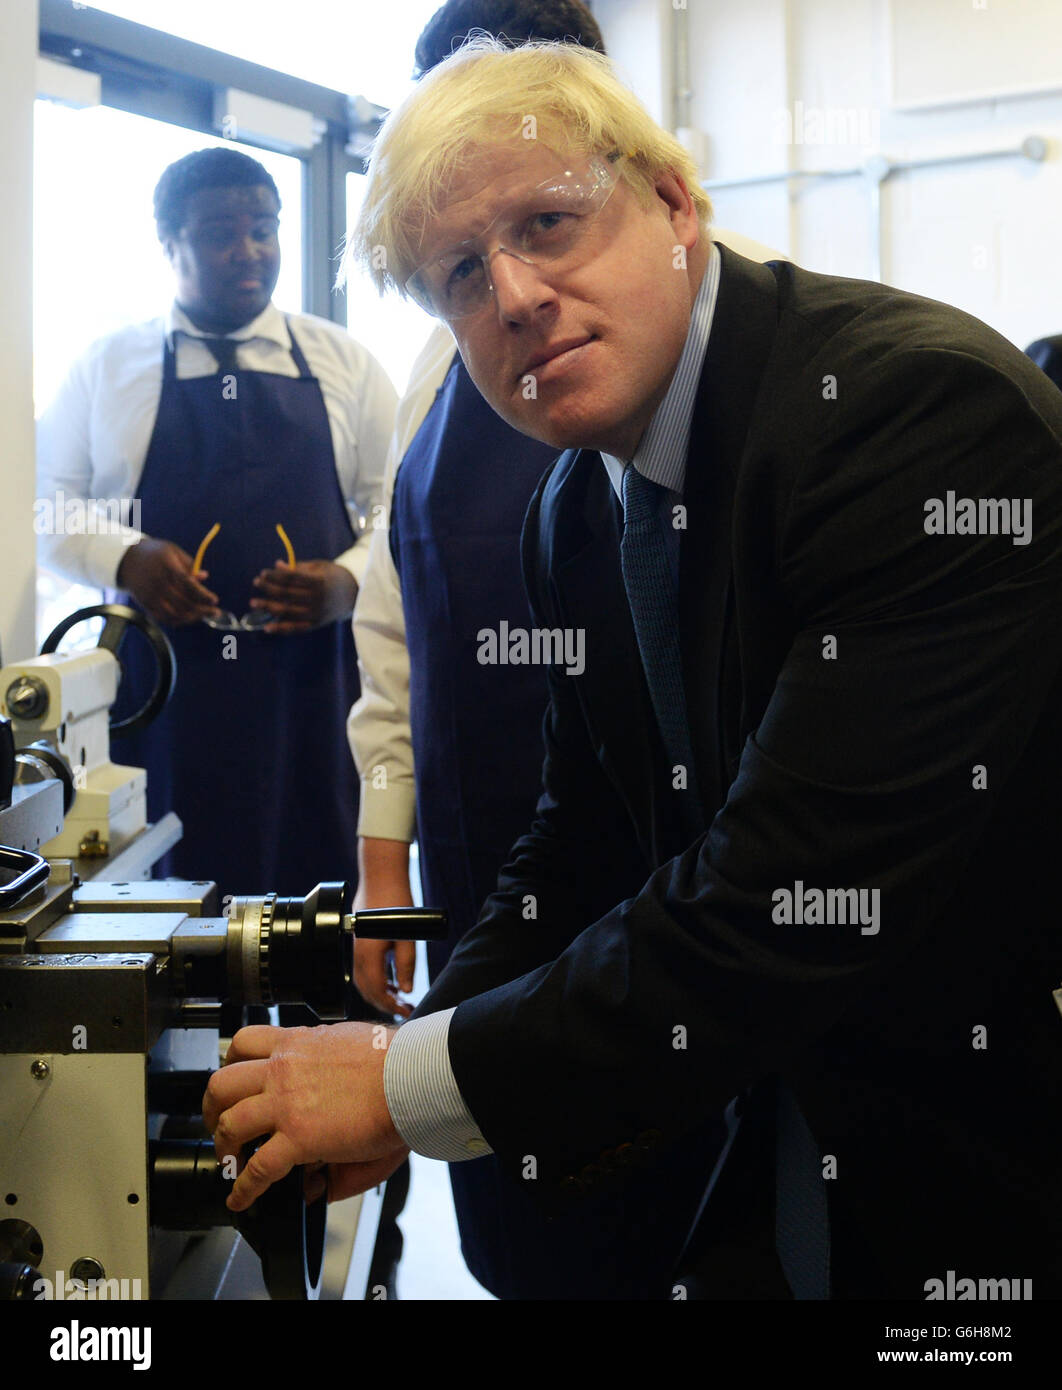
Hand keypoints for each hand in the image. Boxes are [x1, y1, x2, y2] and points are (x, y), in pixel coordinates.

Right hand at [117, 536, 217, 625]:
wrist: (126, 559)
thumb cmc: (155, 553)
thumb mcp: (172, 551)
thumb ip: (189, 565)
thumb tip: (205, 577)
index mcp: (167, 566)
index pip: (188, 584)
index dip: (203, 594)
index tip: (215, 600)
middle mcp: (158, 582)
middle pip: (183, 602)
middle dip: (203, 610)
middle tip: (215, 612)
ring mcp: (150, 594)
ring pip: (174, 613)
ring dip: (192, 617)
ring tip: (203, 615)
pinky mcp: (145, 603)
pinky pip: (163, 617)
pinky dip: (178, 621)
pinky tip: (189, 618)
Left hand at [202, 1022, 407, 1210]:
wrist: (411, 1075)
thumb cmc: (395, 1059)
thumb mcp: (351, 1043)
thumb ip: (328, 1057)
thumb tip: (322, 1077)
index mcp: (298, 1042)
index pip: (246, 1042)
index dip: (230, 1063)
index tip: (233, 1078)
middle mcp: (284, 1069)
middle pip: (223, 1082)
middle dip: (212, 1107)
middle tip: (218, 1122)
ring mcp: (286, 1103)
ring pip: (230, 1123)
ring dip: (223, 1146)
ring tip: (230, 1162)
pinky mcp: (298, 1137)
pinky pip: (257, 1168)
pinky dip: (243, 1188)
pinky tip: (241, 1198)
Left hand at [250, 559, 356, 632]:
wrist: (355, 595)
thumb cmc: (334, 576)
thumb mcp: (319, 567)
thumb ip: (298, 567)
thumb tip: (276, 565)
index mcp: (319, 581)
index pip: (291, 578)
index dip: (275, 575)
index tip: (263, 573)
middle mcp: (318, 598)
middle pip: (287, 594)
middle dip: (268, 588)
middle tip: (255, 583)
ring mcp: (316, 613)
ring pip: (288, 611)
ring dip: (268, 607)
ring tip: (254, 603)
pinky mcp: (316, 624)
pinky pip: (296, 628)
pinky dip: (281, 629)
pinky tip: (267, 628)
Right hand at [353, 841, 415, 1017]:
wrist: (381, 877)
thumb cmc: (396, 902)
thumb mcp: (408, 937)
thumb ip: (406, 965)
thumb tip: (406, 989)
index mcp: (369, 955)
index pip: (377, 991)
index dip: (390, 1006)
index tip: (405, 1012)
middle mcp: (358, 954)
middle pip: (367, 990)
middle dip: (384, 1004)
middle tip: (404, 1010)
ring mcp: (356, 948)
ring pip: (364, 982)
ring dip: (380, 993)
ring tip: (399, 998)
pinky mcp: (359, 943)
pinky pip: (363, 970)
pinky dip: (375, 980)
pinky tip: (391, 981)